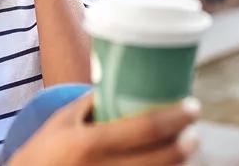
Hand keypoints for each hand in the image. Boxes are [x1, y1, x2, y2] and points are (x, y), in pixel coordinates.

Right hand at [7, 93, 199, 165]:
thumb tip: (125, 82)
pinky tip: (166, 164)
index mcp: (89, 144)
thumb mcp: (62, 121)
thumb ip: (92, 102)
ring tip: (184, 146)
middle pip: (161, 158)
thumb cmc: (44, 151)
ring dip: (177, 162)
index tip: (193, 106)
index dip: (176, 117)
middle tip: (194, 129)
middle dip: (186, 144)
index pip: (145, 128)